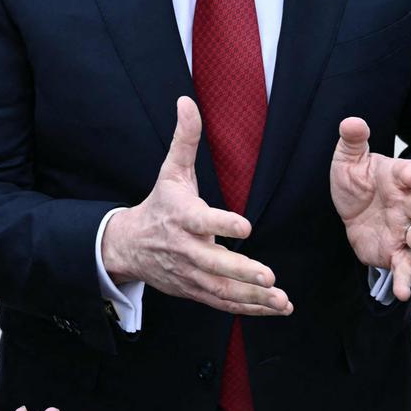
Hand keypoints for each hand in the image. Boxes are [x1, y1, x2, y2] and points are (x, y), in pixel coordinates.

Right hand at [101, 96, 291, 316]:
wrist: (129, 246)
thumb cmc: (160, 205)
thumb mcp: (170, 171)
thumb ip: (185, 139)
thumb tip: (186, 101)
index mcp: (182, 217)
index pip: (202, 221)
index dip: (222, 224)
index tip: (245, 227)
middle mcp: (186, 249)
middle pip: (213, 264)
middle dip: (242, 272)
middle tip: (269, 276)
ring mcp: (190, 274)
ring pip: (222, 291)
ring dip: (253, 298)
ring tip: (281, 300)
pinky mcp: (195, 291)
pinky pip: (223, 304)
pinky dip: (249, 309)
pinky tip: (275, 308)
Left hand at [330, 117, 410, 302]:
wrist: (351, 210)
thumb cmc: (357, 181)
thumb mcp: (349, 159)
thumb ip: (353, 141)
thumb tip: (351, 121)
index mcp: (400, 178)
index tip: (408, 175)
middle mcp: (409, 204)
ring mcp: (405, 230)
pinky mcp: (395, 252)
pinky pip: (404, 266)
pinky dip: (405, 279)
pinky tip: (403, 292)